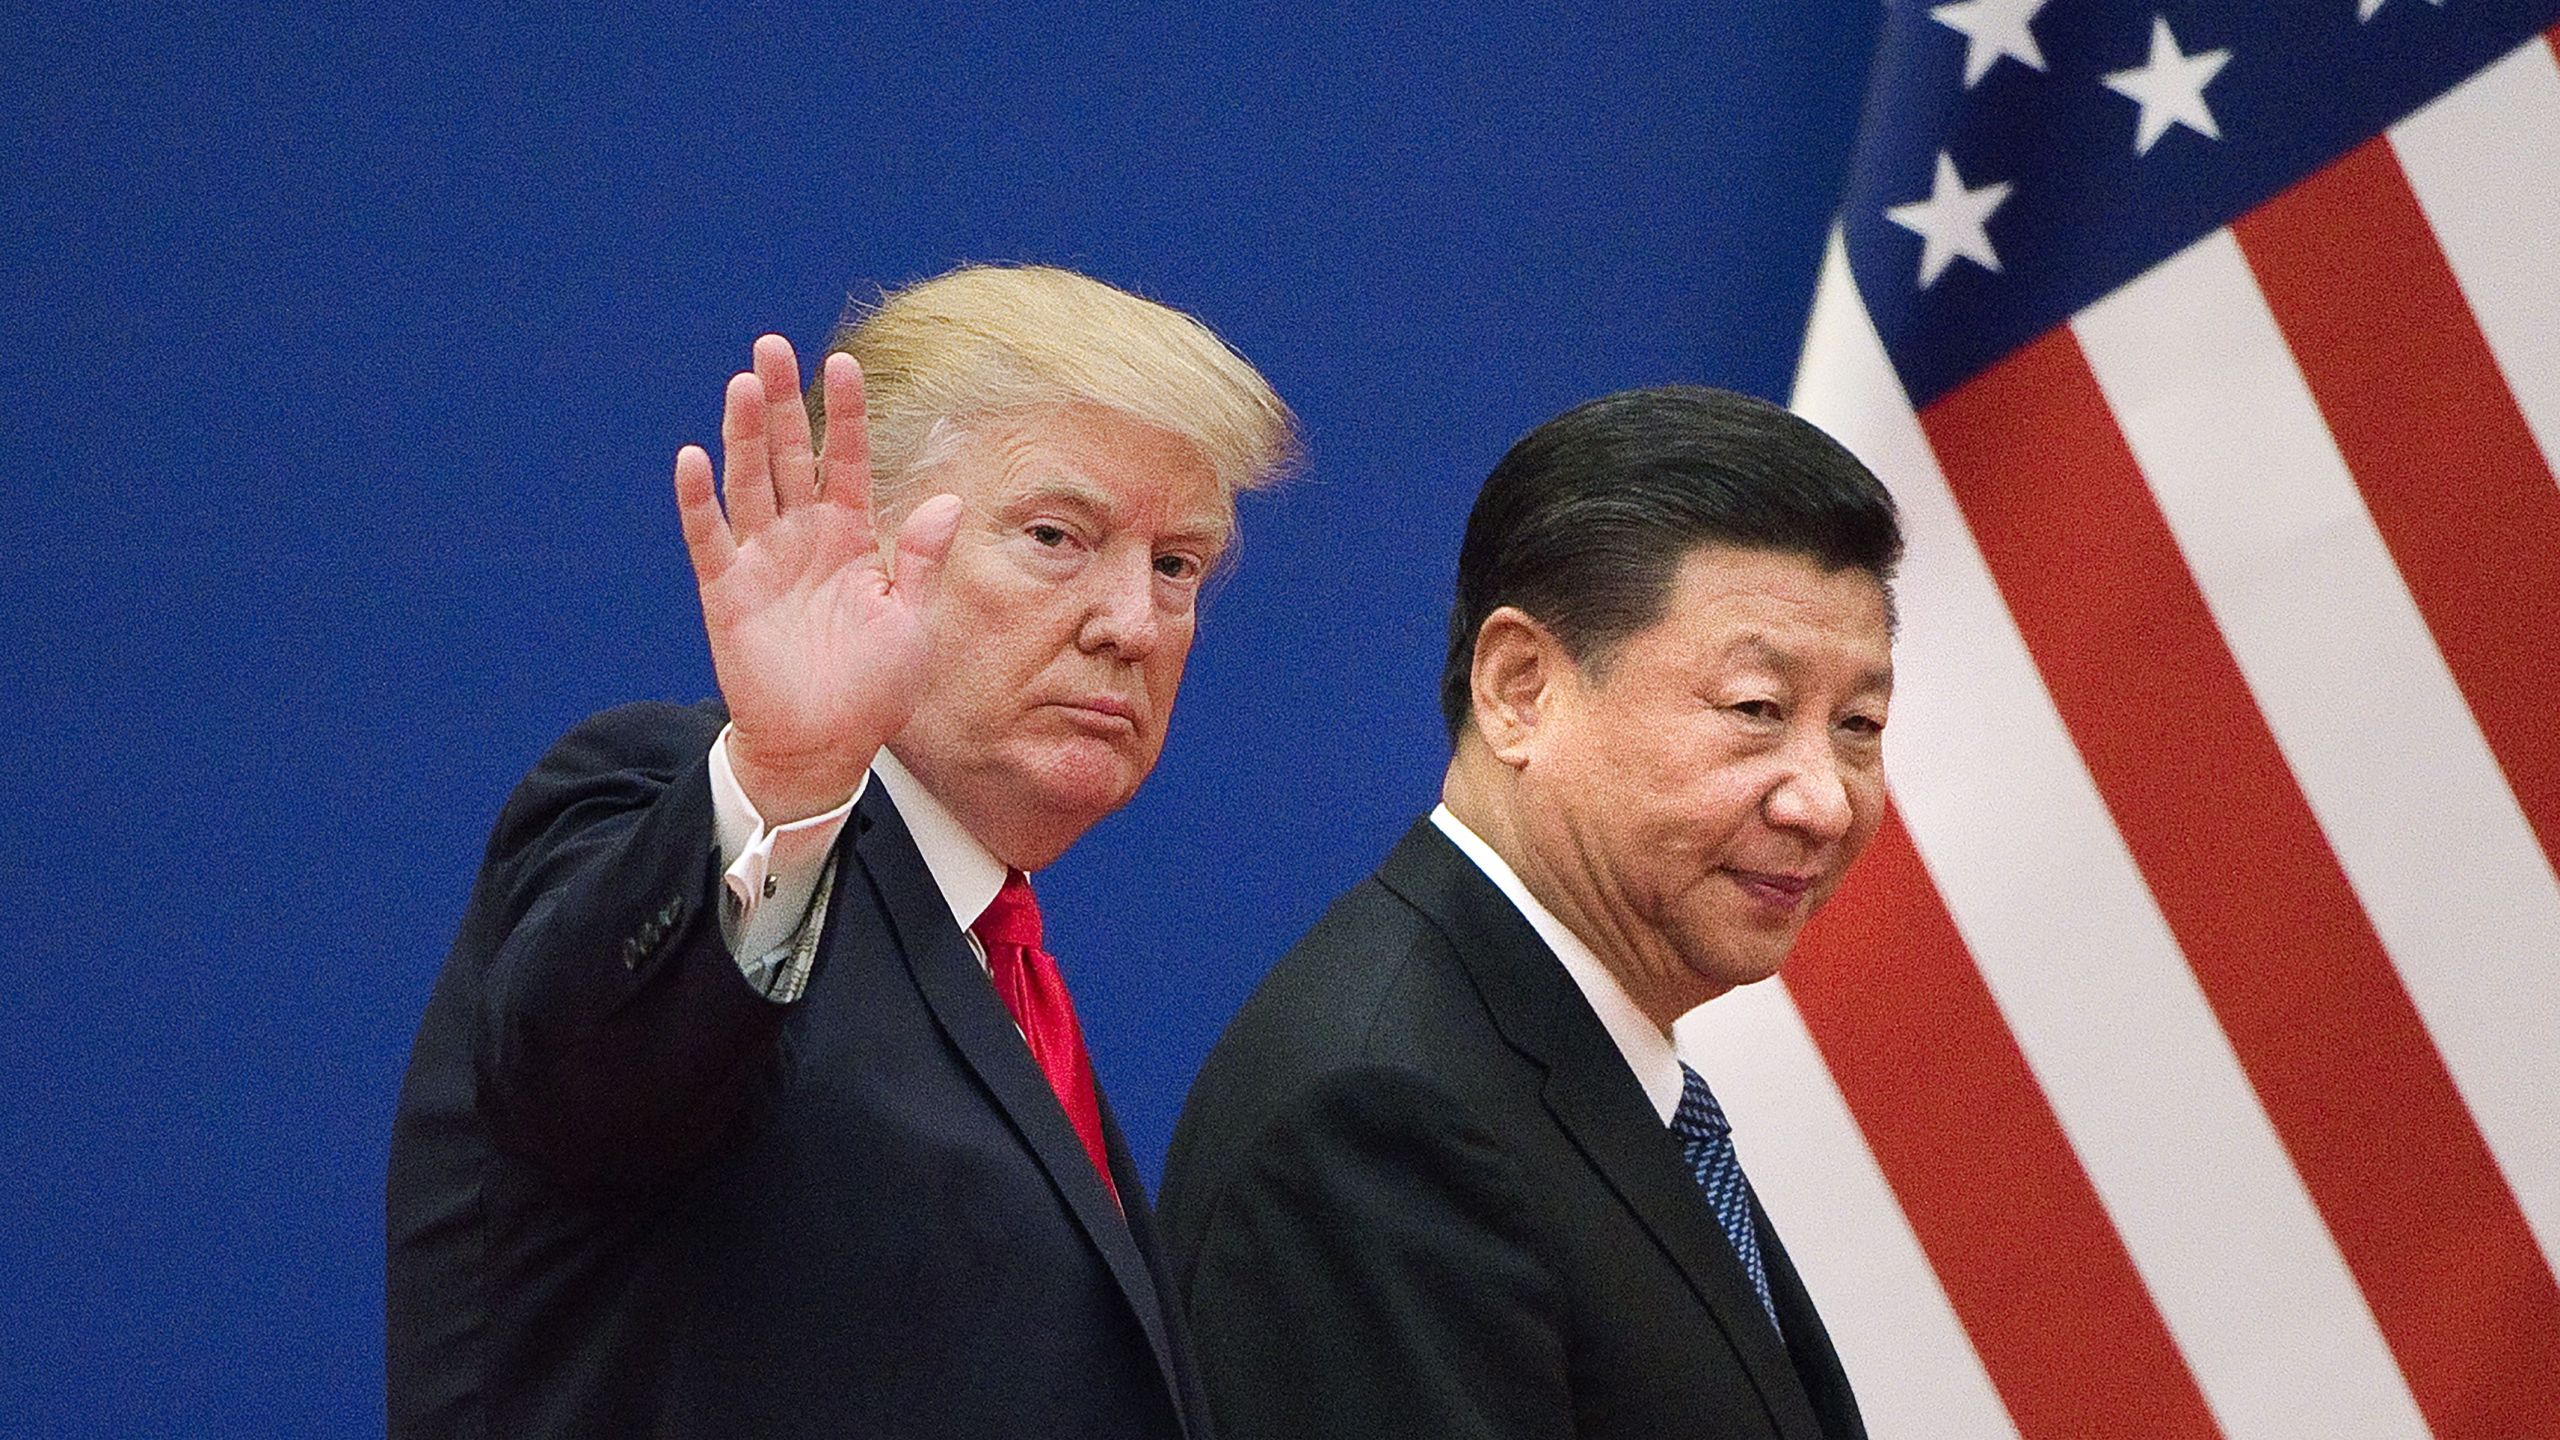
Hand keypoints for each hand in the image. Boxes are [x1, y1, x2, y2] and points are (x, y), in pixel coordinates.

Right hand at [673, 336, 963, 822]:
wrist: (826, 746)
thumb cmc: (873, 688)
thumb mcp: (912, 621)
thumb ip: (919, 559)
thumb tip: (948, 499)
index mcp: (850, 538)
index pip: (844, 461)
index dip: (843, 414)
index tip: (844, 363)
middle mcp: (803, 538)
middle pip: (789, 456)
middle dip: (781, 402)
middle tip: (771, 345)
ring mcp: (762, 561)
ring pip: (749, 483)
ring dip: (743, 434)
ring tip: (742, 383)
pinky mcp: (727, 592)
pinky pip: (710, 538)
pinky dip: (698, 500)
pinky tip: (693, 457)